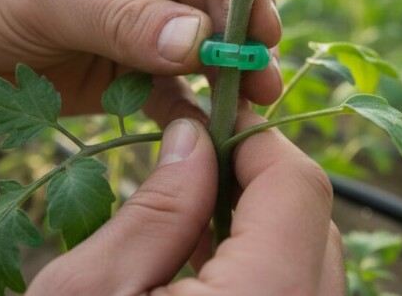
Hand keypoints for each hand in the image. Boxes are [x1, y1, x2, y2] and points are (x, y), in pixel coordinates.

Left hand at [0, 0, 281, 121]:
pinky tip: (214, 132)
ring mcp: (154, 21)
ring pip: (210, 44)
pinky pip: (183, 88)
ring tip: (254, 103)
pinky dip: (200, 109)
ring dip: (232, 73)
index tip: (254, 20)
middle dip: (242, 33)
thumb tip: (199, 42)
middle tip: (260, 73)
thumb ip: (125, 20)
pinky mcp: (143, 70)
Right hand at [26, 111, 345, 295]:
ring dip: (259, 225)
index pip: (296, 185)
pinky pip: (296, 292)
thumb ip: (156, 208)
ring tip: (189, 220)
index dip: (252, 139)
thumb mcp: (87, 289)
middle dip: (257, 180)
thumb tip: (193, 136)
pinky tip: (200, 269)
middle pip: (313, 220)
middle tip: (193, 165)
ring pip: (310, 259)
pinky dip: (261, 267)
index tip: (206, 122)